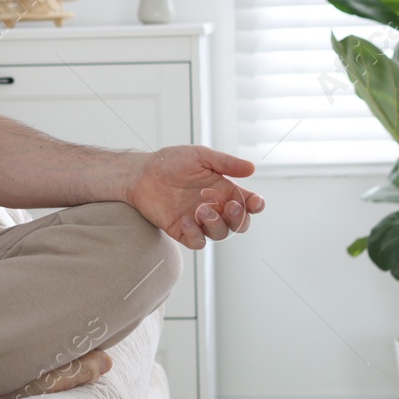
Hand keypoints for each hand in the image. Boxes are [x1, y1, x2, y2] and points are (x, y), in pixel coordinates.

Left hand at [123, 146, 261, 248]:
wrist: (142, 173)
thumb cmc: (171, 161)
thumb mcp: (200, 156)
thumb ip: (225, 162)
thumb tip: (252, 168)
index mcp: (224, 189)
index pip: (247, 203)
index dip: (256, 205)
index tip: (255, 202)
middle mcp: (215, 207)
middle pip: (239, 223)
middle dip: (240, 218)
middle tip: (231, 206)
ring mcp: (199, 220)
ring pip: (220, 234)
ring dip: (216, 224)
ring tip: (202, 209)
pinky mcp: (182, 230)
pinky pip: (197, 242)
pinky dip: (196, 235)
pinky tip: (185, 219)